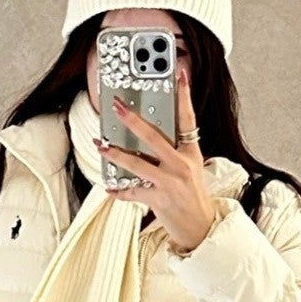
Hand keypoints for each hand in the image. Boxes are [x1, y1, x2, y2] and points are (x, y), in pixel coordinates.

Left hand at [95, 65, 216, 254]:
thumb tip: (146, 135)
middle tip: (116, 106)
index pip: (188, 118)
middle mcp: (181, 165)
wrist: (200, 227)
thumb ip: (174, 150)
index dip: (184, 95)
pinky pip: (133, 191)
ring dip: (115, 154)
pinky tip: (109, 187)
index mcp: (190, 153)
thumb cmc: (192, 195)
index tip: (179, 74)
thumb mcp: (191, 168)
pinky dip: (119, 190)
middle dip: (132, 120)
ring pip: (136, 163)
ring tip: (101, 145)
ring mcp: (170, 182)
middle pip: (153, 137)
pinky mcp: (159, 199)